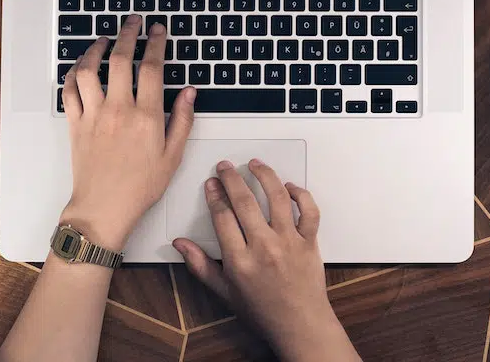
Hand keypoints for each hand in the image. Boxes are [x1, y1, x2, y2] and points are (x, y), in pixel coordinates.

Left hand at [59, 15, 195, 249]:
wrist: (104, 208)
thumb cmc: (140, 187)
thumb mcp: (173, 156)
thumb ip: (182, 120)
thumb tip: (190, 92)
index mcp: (147, 117)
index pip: (152, 68)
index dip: (156, 43)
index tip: (157, 30)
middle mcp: (119, 110)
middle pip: (121, 59)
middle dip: (128, 33)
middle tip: (133, 21)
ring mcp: (94, 115)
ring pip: (89, 69)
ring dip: (95, 49)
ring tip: (104, 40)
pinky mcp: (75, 123)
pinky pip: (69, 90)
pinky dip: (73, 74)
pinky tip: (81, 67)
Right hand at [173, 160, 360, 361]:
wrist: (300, 326)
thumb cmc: (263, 311)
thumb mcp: (224, 292)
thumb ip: (200, 265)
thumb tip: (180, 245)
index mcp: (239, 261)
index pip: (222, 216)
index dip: (214, 195)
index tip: (211, 183)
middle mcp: (264, 248)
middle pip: (245, 202)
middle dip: (231, 178)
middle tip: (225, 167)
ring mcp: (289, 243)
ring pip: (277, 198)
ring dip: (265, 176)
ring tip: (255, 164)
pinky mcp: (309, 242)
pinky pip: (308, 211)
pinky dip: (300, 194)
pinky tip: (289, 187)